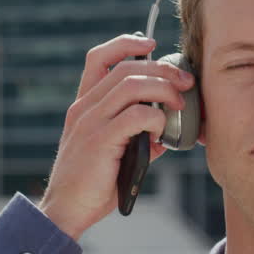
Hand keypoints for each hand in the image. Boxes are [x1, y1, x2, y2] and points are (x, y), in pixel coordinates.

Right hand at [38, 34, 194, 239]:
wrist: (67, 210)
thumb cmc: (92, 183)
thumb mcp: (114, 152)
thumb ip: (138, 136)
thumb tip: (167, 133)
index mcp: (84, 104)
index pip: (99, 57)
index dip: (126, 44)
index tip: (151, 44)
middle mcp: (84, 107)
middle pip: (126, 68)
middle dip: (162, 69)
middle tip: (186, 83)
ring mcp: (90, 122)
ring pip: (133, 86)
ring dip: (164, 91)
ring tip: (180, 105)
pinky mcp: (100, 140)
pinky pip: (137, 116)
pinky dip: (157, 119)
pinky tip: (162, 134)